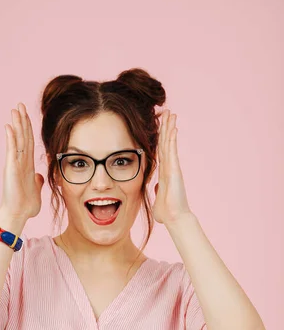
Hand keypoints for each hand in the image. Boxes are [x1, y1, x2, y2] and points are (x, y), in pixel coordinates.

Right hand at [1, 102, 43, 219]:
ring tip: (15, 109)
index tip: (27, 115)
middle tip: (20, 105)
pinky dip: (11, 138)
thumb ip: (38, 181)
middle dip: (22, 120)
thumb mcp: (36, 190)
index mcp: (27, 165)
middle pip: (22, 136)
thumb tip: (40, 176)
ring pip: (17, 140)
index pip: (29, 142)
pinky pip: (11, 150)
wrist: (18, 214)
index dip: (29, 128)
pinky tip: (9, 126)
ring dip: (17, 124)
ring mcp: (14, 164)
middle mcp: (20, 161)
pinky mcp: (11, 168)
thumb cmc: (26, 205)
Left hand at [152, 110, 191, 225]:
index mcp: (163, 172)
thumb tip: (154, 187)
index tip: (162, 125)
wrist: (173, 218)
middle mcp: (169, 167)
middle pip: (166, 142)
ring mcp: (172, 167)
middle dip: (166, 126)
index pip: (161, 150)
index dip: (161, 137)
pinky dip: (171, 139)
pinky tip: (172, 128)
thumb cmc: (166, 212)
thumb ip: (156, 191)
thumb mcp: (157, 198)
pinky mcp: (174, 170)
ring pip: (169, 143)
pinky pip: (171, 151)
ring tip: (171, 113)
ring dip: (169, 128)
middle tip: (167, 112)